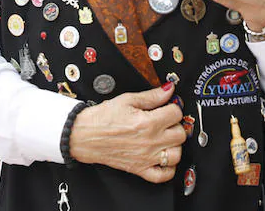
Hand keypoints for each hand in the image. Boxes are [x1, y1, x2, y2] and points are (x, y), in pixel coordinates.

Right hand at [69, 82, 185, 182]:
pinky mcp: (140, 169)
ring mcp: (146, 158)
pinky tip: (163, 157)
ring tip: (165, 138)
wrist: (84, 135)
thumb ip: (151, 96)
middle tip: (165, 121)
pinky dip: (168, 169)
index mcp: (148, 122)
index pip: (176, 113)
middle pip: (180, 134)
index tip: (167, 107)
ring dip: (174, 145)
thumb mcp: (127, 100)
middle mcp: (150, 142)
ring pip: (176, 155)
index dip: (172, 106)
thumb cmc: (102, 118)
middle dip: (175, 124)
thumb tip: (168, 89)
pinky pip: (163, 176)